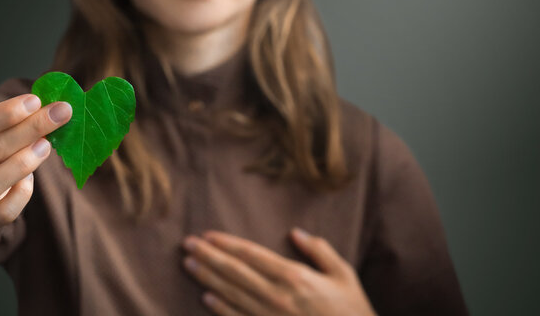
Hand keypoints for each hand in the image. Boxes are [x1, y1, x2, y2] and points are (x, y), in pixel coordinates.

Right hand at [0, 94, 71, 232]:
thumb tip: (51, 104)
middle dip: (27, 131)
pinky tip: (31, 178)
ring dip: (23, 162)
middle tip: (58, 115)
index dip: (4, 115)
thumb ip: (12, 120)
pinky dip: (22, 193)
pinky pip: (4, 212)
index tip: (35, 101)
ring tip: (47, 145)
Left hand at [181, 228, 376, 315]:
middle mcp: (277, 296)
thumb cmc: (353, 311)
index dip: (227, 244)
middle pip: (234, 272)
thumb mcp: (344, 275)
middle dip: (208, 256)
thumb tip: (295, 232)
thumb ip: (320, 250)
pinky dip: (220, 309)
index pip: (251, 255)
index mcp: (295, 276)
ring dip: (207, 278)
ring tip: (188, 264)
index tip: (207, 235)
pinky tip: (206, 298)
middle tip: (186, 244)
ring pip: (231, 294)